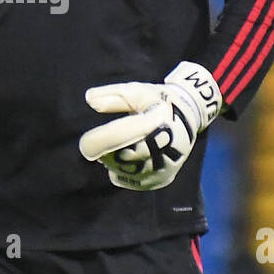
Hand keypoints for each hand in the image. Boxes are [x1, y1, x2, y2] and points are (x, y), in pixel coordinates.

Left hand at [79, 61, 221, 190]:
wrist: (190, 115)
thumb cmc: (157, 101)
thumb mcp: (136, 92)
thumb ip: (111, 96)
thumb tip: (89, 99)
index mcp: (153, 123)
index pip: (115, 139)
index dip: (94, 143)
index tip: (84, 141)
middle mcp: (161, 148)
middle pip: (116, 158)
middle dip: (105, 150)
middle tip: (105, 140)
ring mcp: (162, 167)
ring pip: (122, 172)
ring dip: (113, 161)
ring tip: (120, 146)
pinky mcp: (161, 179)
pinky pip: (129, 182)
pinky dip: (122, 172)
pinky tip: (127, 158)